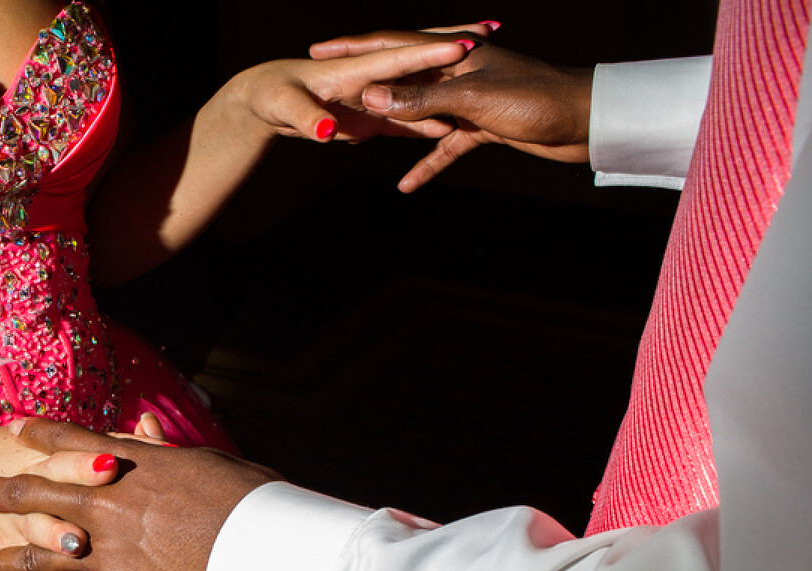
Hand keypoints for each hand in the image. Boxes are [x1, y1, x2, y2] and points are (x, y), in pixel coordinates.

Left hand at [0, 419, 281, 570]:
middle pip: (36, 493)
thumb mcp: (201, 461)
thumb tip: (141, 427)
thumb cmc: (244, 497)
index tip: (13, 426)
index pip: (70, 440)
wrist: (256, 548)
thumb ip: (160, 451)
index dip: (37, 432)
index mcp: (128, 465)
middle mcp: (105, 503)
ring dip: (10, 562)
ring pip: (40, 555)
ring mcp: (106, 549)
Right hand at [0, 425, 114, 570]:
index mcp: (53, 457)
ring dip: (57, 535)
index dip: (92, 453)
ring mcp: (23, 522)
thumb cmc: (17, 455)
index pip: (75, 449)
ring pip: (40, 529)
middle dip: (79, 480)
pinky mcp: (10, 550)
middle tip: (106, 476)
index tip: (115, 460)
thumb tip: (151, 425)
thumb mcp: (53, 444)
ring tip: (76, 543)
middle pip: (57, 482)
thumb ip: (108, 439)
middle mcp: (38, 488)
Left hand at [227, 38, 475, 145]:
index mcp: (352, 72)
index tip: (465, 45)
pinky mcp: (365, 123)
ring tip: (485, 87)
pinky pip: (400, 127)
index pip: (399, 57)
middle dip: (450, 48)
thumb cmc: (266, 97)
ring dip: (448, 92)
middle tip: (489, 33)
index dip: (431, 52)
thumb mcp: (287, 109)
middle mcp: (368, 81)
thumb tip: (326, 131)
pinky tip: (448, 135)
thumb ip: (309, 119)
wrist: (253, 104)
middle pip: (416, 63)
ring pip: (417, 96)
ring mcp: (370, 102)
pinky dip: (423, 131)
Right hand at [309, 29, 591, 190]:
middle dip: (366, 89)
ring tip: (356, 137)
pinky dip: (428, 164)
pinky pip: (445, 147)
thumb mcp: (473, 99)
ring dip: (391, 128)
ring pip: (419, 114)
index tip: (322, 51)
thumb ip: (421, 99)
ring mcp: (469, 100)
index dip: (356, 49)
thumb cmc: (538, 99)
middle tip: (329, 93)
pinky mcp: (482, 127)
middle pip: (402, 80)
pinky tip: (407, 185)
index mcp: (454, 54)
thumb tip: (371, 98)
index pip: (395, 46)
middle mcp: (457, 72)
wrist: (586, 121)